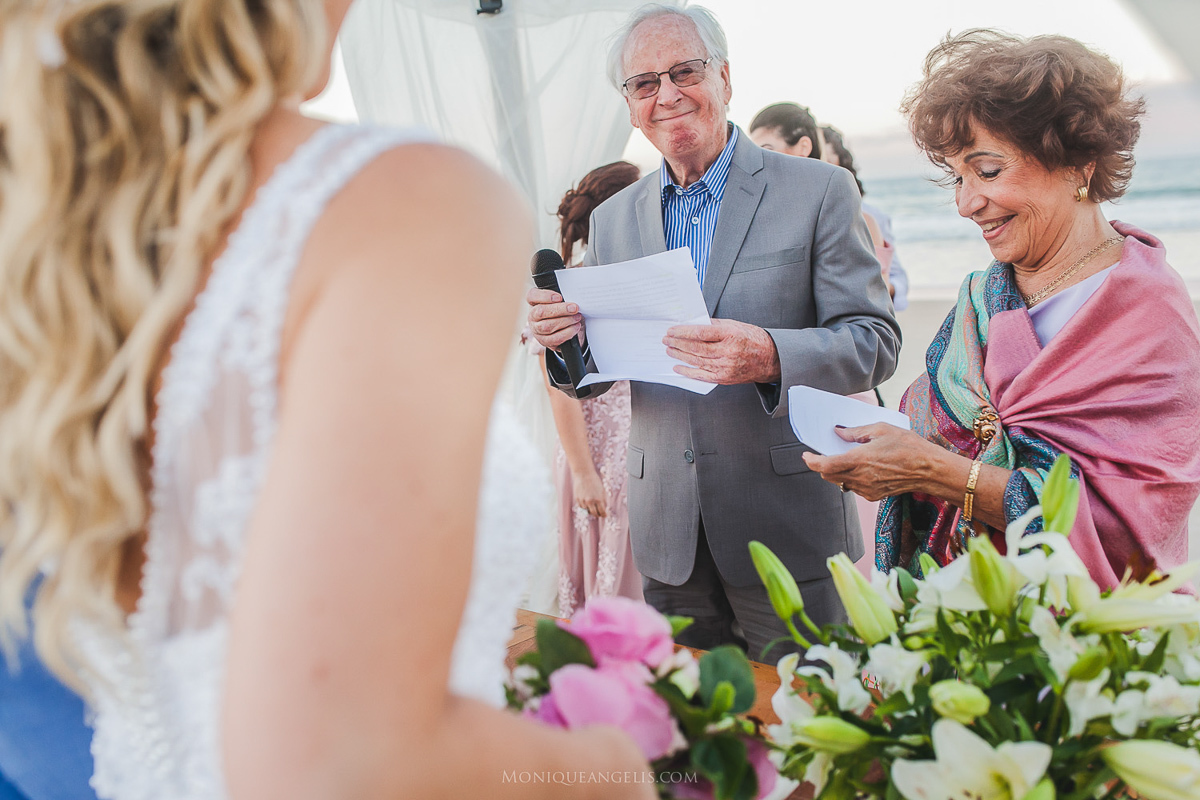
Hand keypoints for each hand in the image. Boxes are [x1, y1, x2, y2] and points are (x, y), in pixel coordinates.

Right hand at [526, 287, 583, 350]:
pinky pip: (554, 339)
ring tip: (577, 317)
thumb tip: (572, 297)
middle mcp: (532, 316)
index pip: (532, 296)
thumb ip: (563, 297)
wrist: (567, 327)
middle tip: (574, 308)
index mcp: (534, 302)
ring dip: (565, 321)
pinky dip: (567, 333)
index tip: (559, 297)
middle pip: (541, 312)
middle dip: (560, 310)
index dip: (544, 296)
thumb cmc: (563, 310)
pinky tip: (575, 327)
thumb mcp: (562, 301)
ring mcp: (536, 330)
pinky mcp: (544, 341)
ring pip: (547, 326)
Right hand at [572, 468, 606, 516]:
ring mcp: (583, 500)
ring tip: (592, 507)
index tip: (605, 515)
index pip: (602, 512)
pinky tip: (587, 503)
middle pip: (594, 514)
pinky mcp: (577, 499)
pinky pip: (581, 507)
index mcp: (598, 499)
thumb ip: (602, 500)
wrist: (584, 474)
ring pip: (587, 511)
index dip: (604, 515)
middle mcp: (590, 501)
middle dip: (597, 515)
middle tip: (599, 514)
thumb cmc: (595, 481)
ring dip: (590, 510)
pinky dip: (584, 507)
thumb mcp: (602, 490)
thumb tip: (603, 509)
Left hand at [663, 318, 780, 384]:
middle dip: (678, 343)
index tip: (672, 330)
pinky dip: (688, 372)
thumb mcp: (735, 325)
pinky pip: (702, 375)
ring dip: (680, 355)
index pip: (700, 333)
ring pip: (697, 361)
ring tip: (669, 350)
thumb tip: (693, 324)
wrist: (770, 359)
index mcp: (731, 335)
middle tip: (666, 340)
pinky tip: (678, 367)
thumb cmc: (753, 340)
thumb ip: (714, 325)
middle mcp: (728, 352)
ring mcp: (726, 367)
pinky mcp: (724, 378)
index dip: (683, 332)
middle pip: (696, 348)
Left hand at [801, 423, 938, 501]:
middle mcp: (860, 478)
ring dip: (838, 471)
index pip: (825, 466)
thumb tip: (838, 432)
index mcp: (859, 460)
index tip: (806, 455)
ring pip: (841, 482)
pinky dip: (852, 477)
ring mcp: (867, 489)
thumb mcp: (881, 429)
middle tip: (826, 453)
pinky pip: (854, 487)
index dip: (811, 461)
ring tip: (848, 458)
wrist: (930, 469)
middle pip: (828, 476)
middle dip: (822, 465)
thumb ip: (856, 432)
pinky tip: (864, 467)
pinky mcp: (874, 496)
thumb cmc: (909, 446)